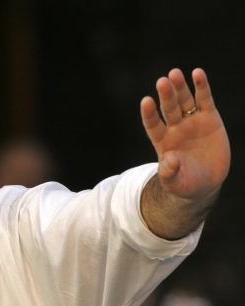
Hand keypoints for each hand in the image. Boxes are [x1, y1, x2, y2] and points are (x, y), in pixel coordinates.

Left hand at [140, 68, 229, 200]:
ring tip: (175, 73)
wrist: (205, 182)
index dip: (149, 114)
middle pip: (168, 109)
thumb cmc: (185, 183)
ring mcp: (191, 121)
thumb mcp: (175, 182)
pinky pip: (204, 100)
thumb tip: (169, 159)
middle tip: (162, 81)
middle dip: (166, 96)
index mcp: (162, 142)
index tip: (146, 101)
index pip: (152, 125)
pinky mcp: (209, 118)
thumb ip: (170, 172)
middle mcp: (174, 128)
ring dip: (180, 87)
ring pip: (184, 101)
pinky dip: (201, 86)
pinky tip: (197, 73)